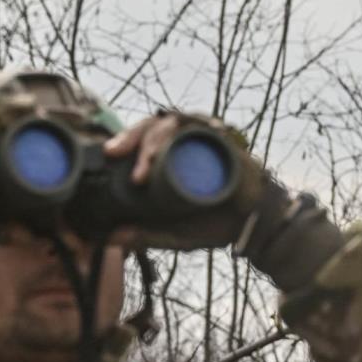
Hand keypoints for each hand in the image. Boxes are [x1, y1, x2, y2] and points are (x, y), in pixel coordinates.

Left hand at [102, 111, 267, 251]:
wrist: (253, 227)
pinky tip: (175, 137)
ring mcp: (205, 137)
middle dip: (133, 138)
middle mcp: (185, 139)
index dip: (123, 141)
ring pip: (174, 122)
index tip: (108, 155)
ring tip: (147, 161)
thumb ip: (147, 235)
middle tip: (116, 155)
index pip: (142, 138)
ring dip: (156, 138)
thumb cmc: (216, 223)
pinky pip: (203, 127)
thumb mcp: (176, 233)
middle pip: (152, 125)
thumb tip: (113, 239)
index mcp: (170, 154)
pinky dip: (189, 129)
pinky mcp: (225, 141)